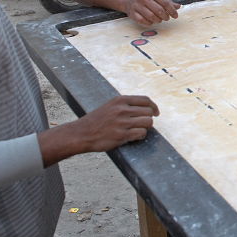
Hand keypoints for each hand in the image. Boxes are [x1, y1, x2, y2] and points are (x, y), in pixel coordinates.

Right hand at [40, 95, 159, 165]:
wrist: (81, 134)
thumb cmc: (96, 121)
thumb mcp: (110, 106)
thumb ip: (125, 105)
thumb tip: (146, 108)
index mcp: (120, 100)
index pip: (145, 100)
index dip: (153, 107)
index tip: (156, 113)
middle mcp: (122, 109)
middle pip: (148, 112)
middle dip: (148, 119)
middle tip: (142, 125)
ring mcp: (122, 122)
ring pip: (148, 122)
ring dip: (145, 128)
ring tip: (137, 131)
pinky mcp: (121, 135)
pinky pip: (141, 134)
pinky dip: (141, 136)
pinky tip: (134, 137)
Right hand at [122, 0, 180, 26]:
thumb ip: (167, 1)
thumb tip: (178, 6)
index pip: (165, 2)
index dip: (172, 10)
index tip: (175, 16)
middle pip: (159, 10)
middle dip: (165, 16)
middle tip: (167, 18)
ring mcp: (137, 5)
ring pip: (151, 16)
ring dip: (158, 20)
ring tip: (159, 19)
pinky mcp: (132, 13)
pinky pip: (143, 21)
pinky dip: (149, 23)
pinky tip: (151, 21)